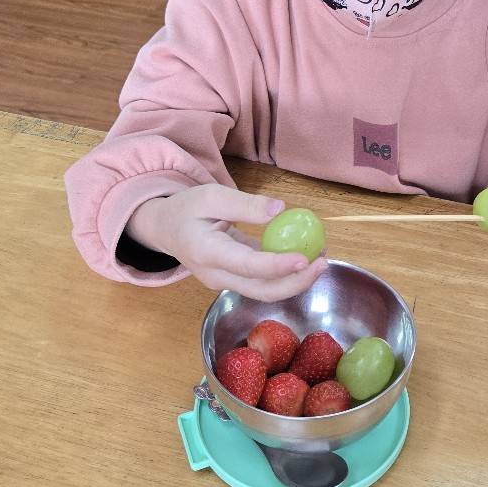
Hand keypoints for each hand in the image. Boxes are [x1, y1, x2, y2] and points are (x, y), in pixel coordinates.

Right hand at [127, 184, 327, 300]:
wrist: (164, 229)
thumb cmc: (186, 208)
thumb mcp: (211, 195)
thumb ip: (246, 204)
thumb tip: (282, 210)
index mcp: (206, 252)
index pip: (247, 265)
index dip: (277, 266)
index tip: (305, 258)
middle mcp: (215, 275)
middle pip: (261, 290)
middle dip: (296, 282)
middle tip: (323, 261)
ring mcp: (224, 282)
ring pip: (264, 291)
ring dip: (295, 280)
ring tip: (321, 257)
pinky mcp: (233, 280)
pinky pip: (262, 283)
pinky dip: (285, 274)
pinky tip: (305, 257)